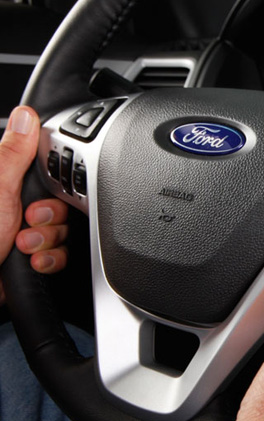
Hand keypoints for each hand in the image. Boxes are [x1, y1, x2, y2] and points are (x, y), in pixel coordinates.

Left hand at [0, 106, 68, 304]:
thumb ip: (13, 154)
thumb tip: (26, 117)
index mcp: (4, 184)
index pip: (47, 171)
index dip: (55, 183)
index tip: (44, 193)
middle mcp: (11, 206)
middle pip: (59, 202)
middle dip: (49, 217)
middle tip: (29, 221)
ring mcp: (21, 232)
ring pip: (61, 230)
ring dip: (47, 241)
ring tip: (24, 246)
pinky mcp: (29, 257)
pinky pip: (58, 253)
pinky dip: (49, 259)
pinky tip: (31, 261)